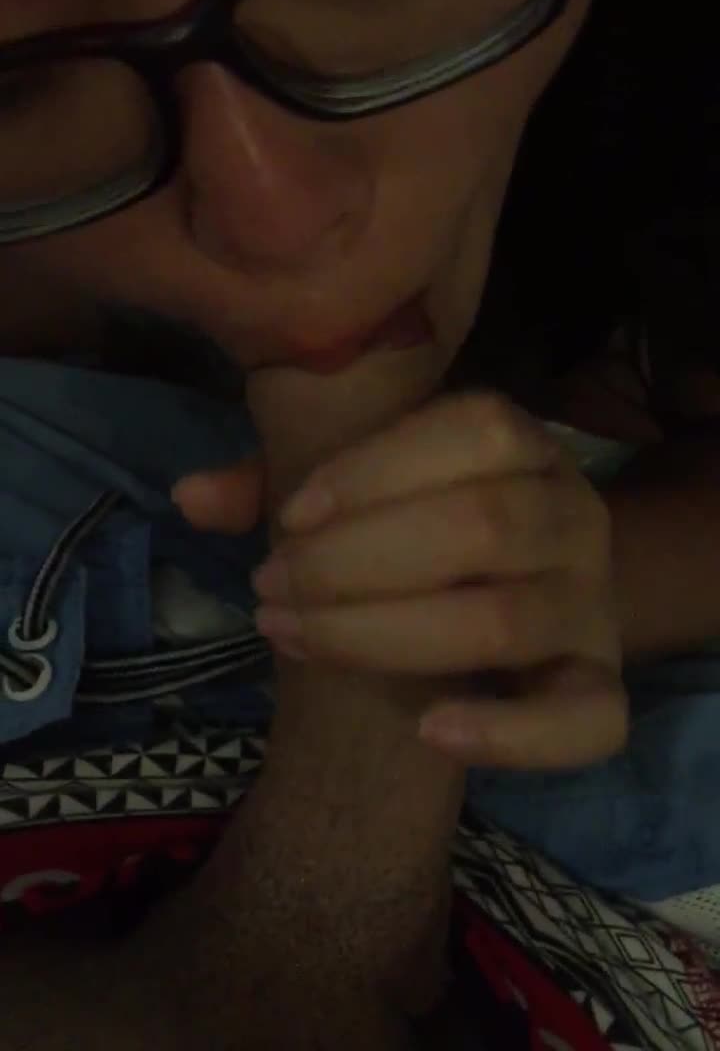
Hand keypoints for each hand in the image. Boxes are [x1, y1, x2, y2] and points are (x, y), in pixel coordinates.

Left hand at [173, 393, 627, 769]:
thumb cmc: (419, 527)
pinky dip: (509, 732)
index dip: (378, 470)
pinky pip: (585, 719)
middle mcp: (573, 513)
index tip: (292, 516)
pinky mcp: (601, 686)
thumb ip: (278, 484)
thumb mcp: (357, 490)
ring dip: (382, 636)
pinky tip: (428, 731)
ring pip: (504, 621)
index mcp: (525, 445)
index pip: (476, 431)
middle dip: (353, 562)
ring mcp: (591, 603)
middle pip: (481, 526)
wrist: (518, 592)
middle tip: (270, 586)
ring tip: (293, 635)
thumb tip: (190, 497)